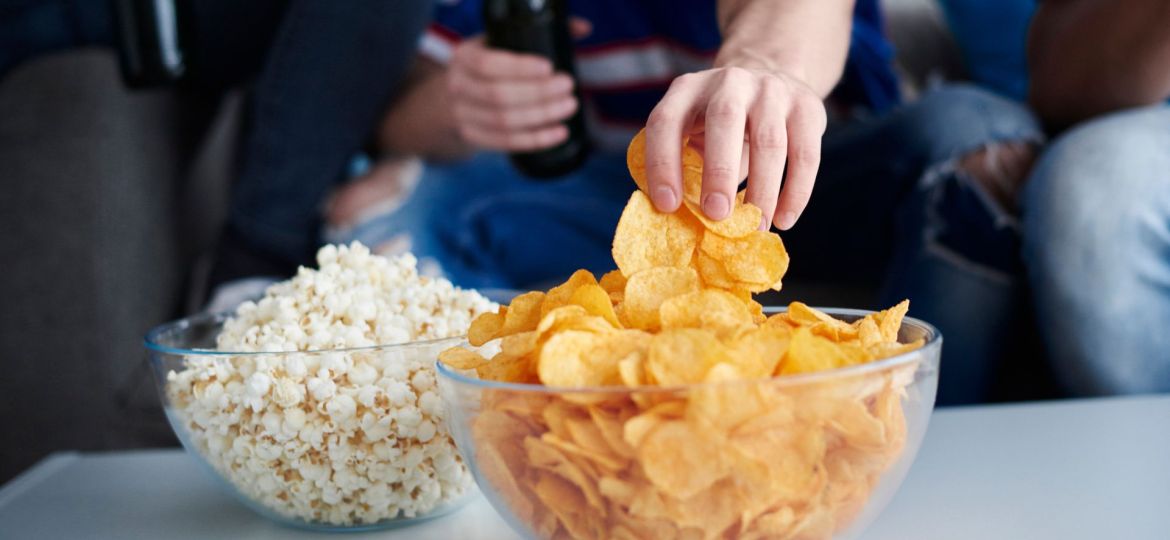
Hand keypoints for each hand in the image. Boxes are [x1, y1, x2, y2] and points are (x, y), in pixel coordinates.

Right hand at [446, 38, 577, 151]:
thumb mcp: (501, 42)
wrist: (459, 94)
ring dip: (542, 116)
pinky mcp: (474, 136)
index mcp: (463, 57)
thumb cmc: (490, 64)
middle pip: (498, 96)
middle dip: (538, 93)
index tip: (549, 67)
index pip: (487, 64)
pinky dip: (536, 139)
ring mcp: (463, 115)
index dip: (519, 67)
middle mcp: (458, 86)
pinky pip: (507, 142)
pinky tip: (560, 132)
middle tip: (568, 86)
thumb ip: (539, 33)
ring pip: (504, 121)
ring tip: (569, 106)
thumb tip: (583, 28)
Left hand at [643, 66, 827, 229]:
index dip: (662, 163)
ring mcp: (771, 89)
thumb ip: (686, 167)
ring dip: (762, 189)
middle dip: (719, 171)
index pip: (666, 121)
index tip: (667, 205)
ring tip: (756, 227)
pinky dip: (796, 191)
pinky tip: (784, 219)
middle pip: (724, 119)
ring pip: (770, 141)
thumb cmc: (720, 127)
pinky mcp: (807, 106)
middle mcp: (729, 82)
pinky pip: (805, 154)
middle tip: (716, 214)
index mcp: (687, 90)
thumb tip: (682, 223)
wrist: (771, 77)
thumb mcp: (695, 132)